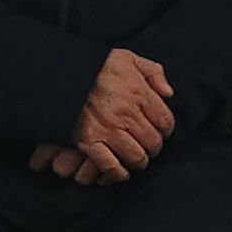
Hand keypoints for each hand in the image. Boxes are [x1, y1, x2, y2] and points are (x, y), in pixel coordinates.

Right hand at [44, 49, 176, 183]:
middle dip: (153, 147)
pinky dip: (118, 173)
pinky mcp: (87, 141)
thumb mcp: (129, 58)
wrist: (62, 73)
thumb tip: (169, 94)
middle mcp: (125, 113)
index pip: (165, 122)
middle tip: (148, 147)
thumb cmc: (97, 66)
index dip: (166, 130)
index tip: (160, 131)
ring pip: (136, 157)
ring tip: (135, 158)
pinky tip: (121, 172)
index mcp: (138, 93)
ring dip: (138, 161)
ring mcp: (107, 129)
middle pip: (153, 143)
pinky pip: (110, 166)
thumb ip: (154, 73)